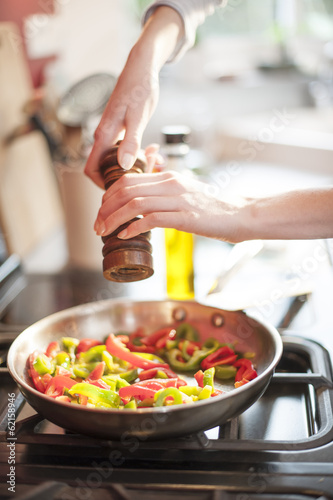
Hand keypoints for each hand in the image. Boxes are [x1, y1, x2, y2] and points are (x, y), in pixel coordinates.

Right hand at [84, 6, 183, 187]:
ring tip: (154, 159)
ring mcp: (111, 133)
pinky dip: (137, 156)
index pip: (91, 169)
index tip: (121, 189)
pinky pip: (124, 151)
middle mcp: (103, 136)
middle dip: (124, 176)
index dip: (102, 184)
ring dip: (134, 166)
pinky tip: (152, 151)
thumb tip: (124, 165)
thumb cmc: (140, 88)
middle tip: (148, 172)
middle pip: (104, 169)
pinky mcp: (120, 130)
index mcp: (104, 135)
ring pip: (116, 160)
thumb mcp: (139, 116)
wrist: (142, 67)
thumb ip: (131, 142)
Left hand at [94, 170, 243, 242]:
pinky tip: (125, 235)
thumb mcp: (184, 193)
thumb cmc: (211, 207)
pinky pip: (152, 219)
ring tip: (104, 232)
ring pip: (135, 204)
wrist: (238, 214)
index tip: (101, 212)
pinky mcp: (186, 217)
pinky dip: (134, 227)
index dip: (108, 196)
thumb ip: (163, 193)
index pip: (128, 180)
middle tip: (97, 225)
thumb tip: (141, 204)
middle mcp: (171, 184)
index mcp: (168, 177)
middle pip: (126, 191)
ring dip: (114, 219)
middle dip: (106, 208)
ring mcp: (179, 200)